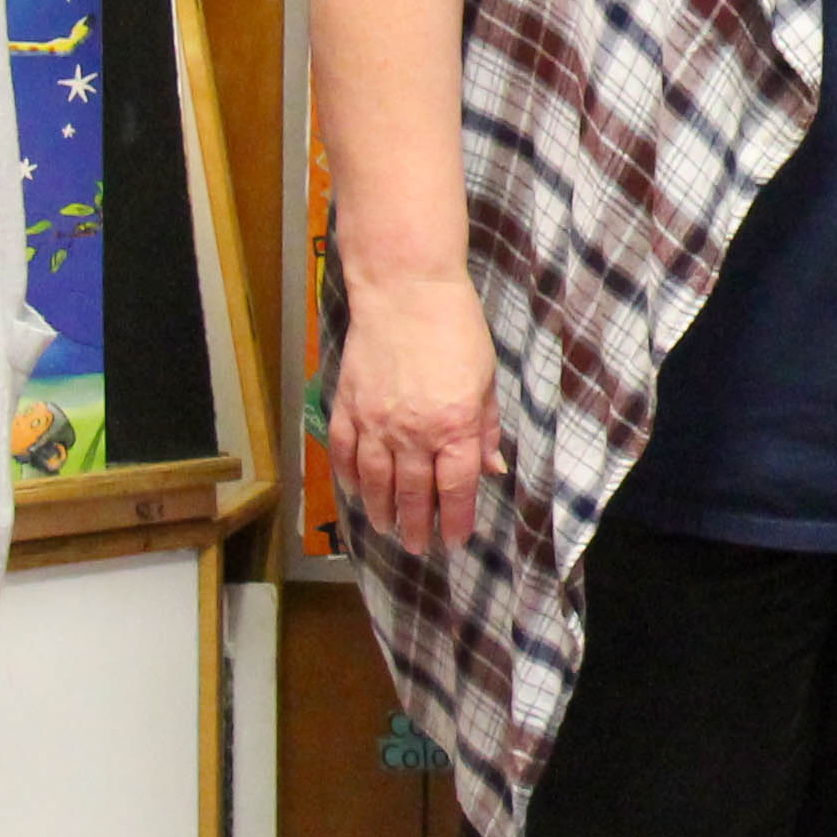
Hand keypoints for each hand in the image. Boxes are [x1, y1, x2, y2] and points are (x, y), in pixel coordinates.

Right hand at [325, 266, 499, 555]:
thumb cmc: (455, 328)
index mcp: (455, 425)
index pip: (456, 489)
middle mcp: (413, 432)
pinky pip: (344, 453)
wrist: (405, 290)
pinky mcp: (348, 406)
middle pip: (413, 494)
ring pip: (375, 482)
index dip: (456, 520)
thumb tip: (492, 469)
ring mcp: (375, 421)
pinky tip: (354, 493)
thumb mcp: (485, 378)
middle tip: (417, 547)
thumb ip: (485, 428)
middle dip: (416, 527)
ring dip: (380, 511)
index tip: (454, 541)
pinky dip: (348, 477)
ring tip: (386, 528)